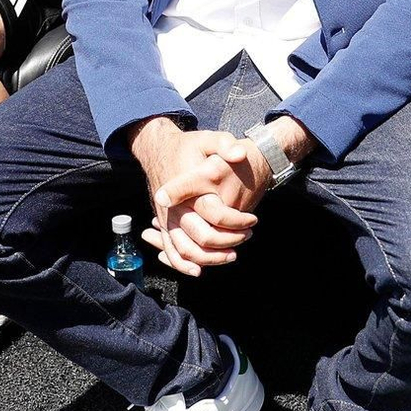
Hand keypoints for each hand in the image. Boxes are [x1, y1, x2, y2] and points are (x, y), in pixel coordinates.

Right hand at [131, 118, 256, 275]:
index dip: (235, 220)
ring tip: (232, 254)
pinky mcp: (163, 224)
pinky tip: (199, 271)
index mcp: (185, 188)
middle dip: (228, 241)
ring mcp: (165, 218)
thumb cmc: (186, 147)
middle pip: (202, 236)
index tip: (252, 219)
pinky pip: (171, 251)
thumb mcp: (206, 139)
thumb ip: (223, 144)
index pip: (213, 212)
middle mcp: (173, 207)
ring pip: (186, 250)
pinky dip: (183, 265)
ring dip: (210, 258)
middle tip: (247, 235)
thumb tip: (240, 153)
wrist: (159, 150)